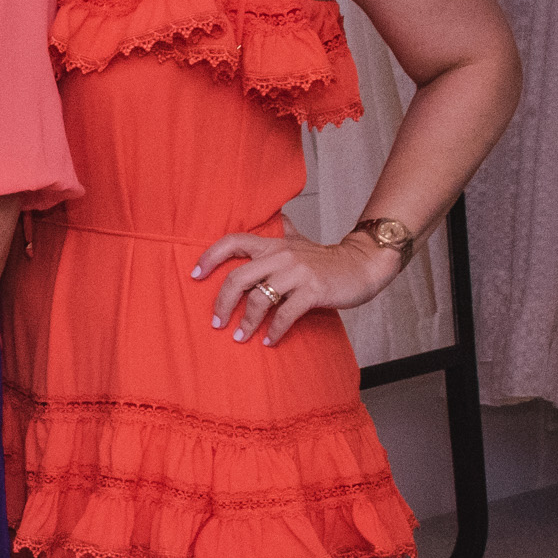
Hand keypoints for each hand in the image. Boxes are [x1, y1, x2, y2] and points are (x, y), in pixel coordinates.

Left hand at [191, 229, 401, 347]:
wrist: (363, 265)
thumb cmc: (325, 259)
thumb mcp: (298, 241)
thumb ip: (281, 231)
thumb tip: (271, 216)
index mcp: (273, 244)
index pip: (232, 242)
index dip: (209, 257)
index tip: (195, 276)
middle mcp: (281, 255)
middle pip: (238, 278)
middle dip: (222, 303)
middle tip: (217, 323)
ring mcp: (297, 273)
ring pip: (259, 299)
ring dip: (246, 322)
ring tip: (240, 337)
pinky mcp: (313, 290)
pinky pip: (285, 314)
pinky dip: (274, 331)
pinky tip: (269, 340)